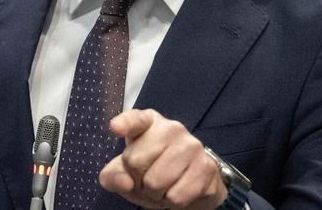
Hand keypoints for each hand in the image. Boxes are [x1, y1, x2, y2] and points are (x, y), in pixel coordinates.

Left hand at [98, 109, 226, 208]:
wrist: (191, 182)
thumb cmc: (152, 170)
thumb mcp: (126, 171)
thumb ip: (114, 175)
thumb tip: (124, 182)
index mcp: (148, 122)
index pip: (135, 120)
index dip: (125, 124)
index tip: (116, 127)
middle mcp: (172, 128)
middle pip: (136, 163)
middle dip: (138, 180)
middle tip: (148, 178)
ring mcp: (192, 146)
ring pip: (157, 183)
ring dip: (156, 194)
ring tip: (163, 185)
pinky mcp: (207, 167)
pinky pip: (177, 196)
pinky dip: (172, 202)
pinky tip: (178, 190)